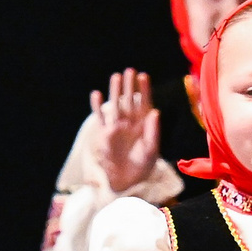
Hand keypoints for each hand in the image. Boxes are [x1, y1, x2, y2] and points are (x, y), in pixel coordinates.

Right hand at [91, 69, 160, 194]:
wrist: (127, 179)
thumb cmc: (142, 165)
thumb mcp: (152, 149)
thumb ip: (154, 130)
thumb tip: (155, 111)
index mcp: (143, 125)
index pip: (144, 103)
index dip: (144, 90)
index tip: (144, 76)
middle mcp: (130, 123)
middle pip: (129, 100)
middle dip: (129, 86)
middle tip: (130, 70)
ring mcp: (117, 127)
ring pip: (115, 105)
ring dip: (115, 91)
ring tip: (116, 76)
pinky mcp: (105, 133)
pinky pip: (100, 117)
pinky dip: (97, 106)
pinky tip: (96, 94)